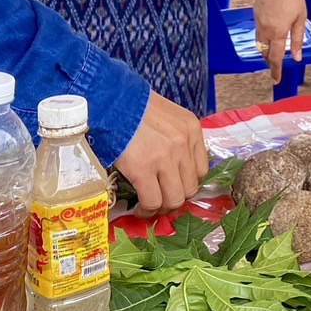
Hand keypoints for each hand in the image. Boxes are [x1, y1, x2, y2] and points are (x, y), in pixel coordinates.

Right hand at [113, 90, 207, 215]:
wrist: (109, 100)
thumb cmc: (133, 106)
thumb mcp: (166, 116)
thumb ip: (175, 137)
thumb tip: (173, 167)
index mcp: (191, 128)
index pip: (201, 170)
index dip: (186, 183)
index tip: (174, 187)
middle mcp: (183, 143)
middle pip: (190, 188)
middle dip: (174, 198)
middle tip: (160, 200)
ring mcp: (165, 158)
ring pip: (174, 199)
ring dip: (161, 208)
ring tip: (149, 206)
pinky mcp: (144, 169)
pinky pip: (152, 202)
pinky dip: (146, 210)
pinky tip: (139, 208)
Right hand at [253, 0, 307, 80]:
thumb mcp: (301, 18)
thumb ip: (298, 39)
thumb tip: (296, 57)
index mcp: (277, 31)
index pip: (274, 57)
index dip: (275, 70)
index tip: (276, 80)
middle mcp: (264, 27)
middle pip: (263, 51)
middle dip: (268, 60)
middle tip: (276, 66)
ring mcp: (258, 18)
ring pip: (259, 41)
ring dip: (265, 48)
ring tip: (274, 50)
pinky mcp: (255, 10)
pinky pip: (257, 29)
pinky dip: (263, 35)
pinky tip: (271, 31)